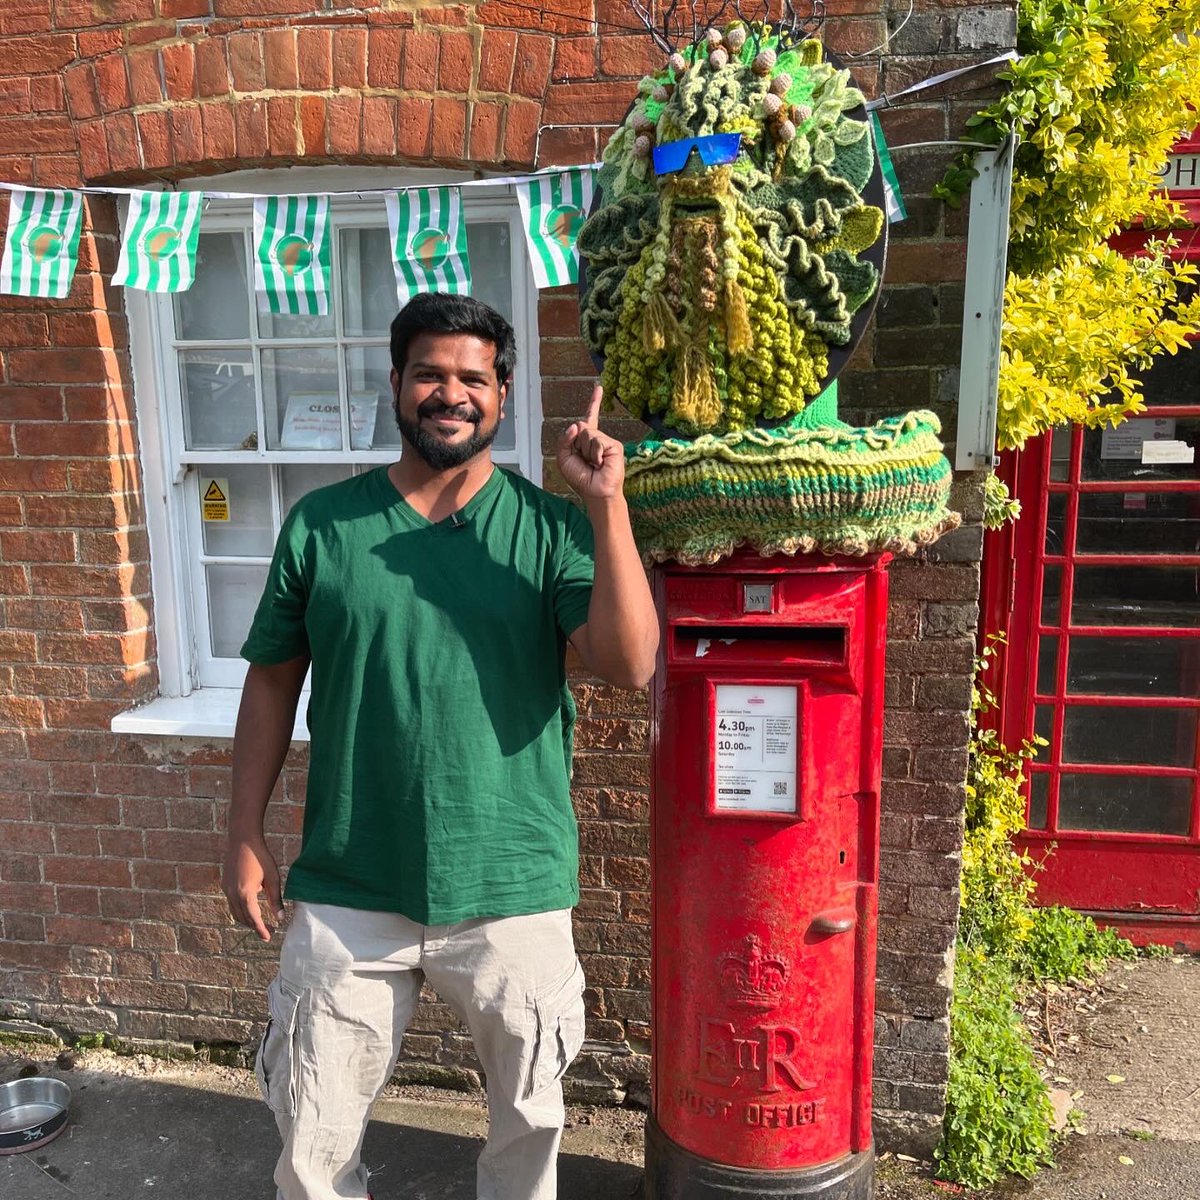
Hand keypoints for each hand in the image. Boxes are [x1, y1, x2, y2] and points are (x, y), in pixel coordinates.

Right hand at [222, 836, 283, 941]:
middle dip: (256, 926)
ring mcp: (226, 890)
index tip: (269, 938)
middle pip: (243, 918)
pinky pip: (232, 903)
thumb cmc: (261, 857)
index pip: (253, 919)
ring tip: (261, 922)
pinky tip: (252, 906)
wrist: (243, 840)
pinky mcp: (225, 884)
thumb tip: (280, 918)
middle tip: (269, 931)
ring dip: (247, 920)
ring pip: (235, 912)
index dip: (261, 930)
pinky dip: (241, 910)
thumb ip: (276, 899)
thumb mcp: (273, 878)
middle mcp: (232, 894)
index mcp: (245, 894)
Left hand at [556, 384, 624, 501]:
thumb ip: (564, 440)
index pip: (589, 417)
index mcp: (585, 440)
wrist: (596, 492)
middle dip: (577, 444)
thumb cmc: (580, 478)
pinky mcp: (615, 446)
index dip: (594, 402)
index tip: (599, 388)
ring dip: (586, 451)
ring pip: (588, 434)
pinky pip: (598, 441)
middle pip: (581, 427)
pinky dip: (595, 454)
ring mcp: (607, 441)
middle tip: (585, 461)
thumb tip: (577, 424)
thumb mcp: (564, 458)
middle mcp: (597, 438)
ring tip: (594, 464)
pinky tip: (600, 464)